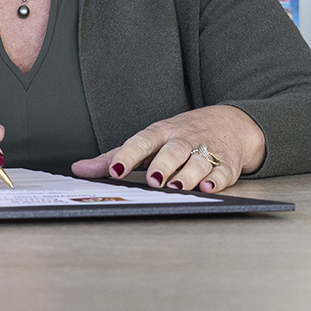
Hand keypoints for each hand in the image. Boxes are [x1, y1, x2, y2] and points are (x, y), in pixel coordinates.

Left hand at [73, 105, 265, 192]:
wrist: (230, 123)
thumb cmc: (182, 134)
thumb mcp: (150, 140)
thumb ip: (115, 156)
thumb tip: (79, 169)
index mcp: (162, 133)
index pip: (142, 141)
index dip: (128, 155)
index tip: (115, 170)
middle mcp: (184, 140)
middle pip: (173, 150)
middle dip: (163, 165)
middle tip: (153, 180)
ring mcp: (207, 150)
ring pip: (199, 162)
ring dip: (188, 175)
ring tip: (178, 187)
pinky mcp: (226, 164)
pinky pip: (223, 172)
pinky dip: (217, 180)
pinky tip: (209, 188)